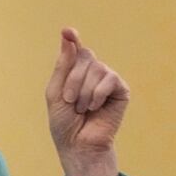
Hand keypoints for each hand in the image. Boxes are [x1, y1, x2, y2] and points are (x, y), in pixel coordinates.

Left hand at [45, 28, 128, 175]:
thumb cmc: (64, 123)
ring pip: (96, 67)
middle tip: (69, 100)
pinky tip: (95, 107)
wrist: (78, 145)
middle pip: (84, 55)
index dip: (71, 38)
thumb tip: (68, 37)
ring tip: (82, 108)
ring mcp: (107, 80)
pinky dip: (98, 94)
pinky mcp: (120, 90)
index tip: (67, 31)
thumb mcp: (55, 92)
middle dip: (73, 79)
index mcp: (73, 72)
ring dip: (83, 91)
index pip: (74, 48)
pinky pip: (110, 79)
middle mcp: (91, 72)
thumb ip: (63, 65)